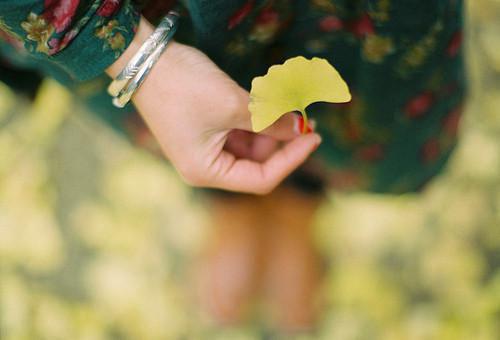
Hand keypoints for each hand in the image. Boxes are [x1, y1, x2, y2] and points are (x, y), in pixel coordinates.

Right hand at [107, 18, 320, 193]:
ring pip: (249, 146)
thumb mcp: (234, 105)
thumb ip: (270, 122)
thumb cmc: (184, 85)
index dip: (291, 159)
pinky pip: (237, 132)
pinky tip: (266, 102)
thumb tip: (300, 129)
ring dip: (269, 127)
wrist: (145, 59)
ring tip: (284, 104)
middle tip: (304, 116)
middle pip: (256, 164)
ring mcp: (203, 149)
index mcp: (206, 171)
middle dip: (281, 140)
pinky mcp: (204, 131)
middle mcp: (204, 167)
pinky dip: (254, 119)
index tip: (313, 136)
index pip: (261, 179)